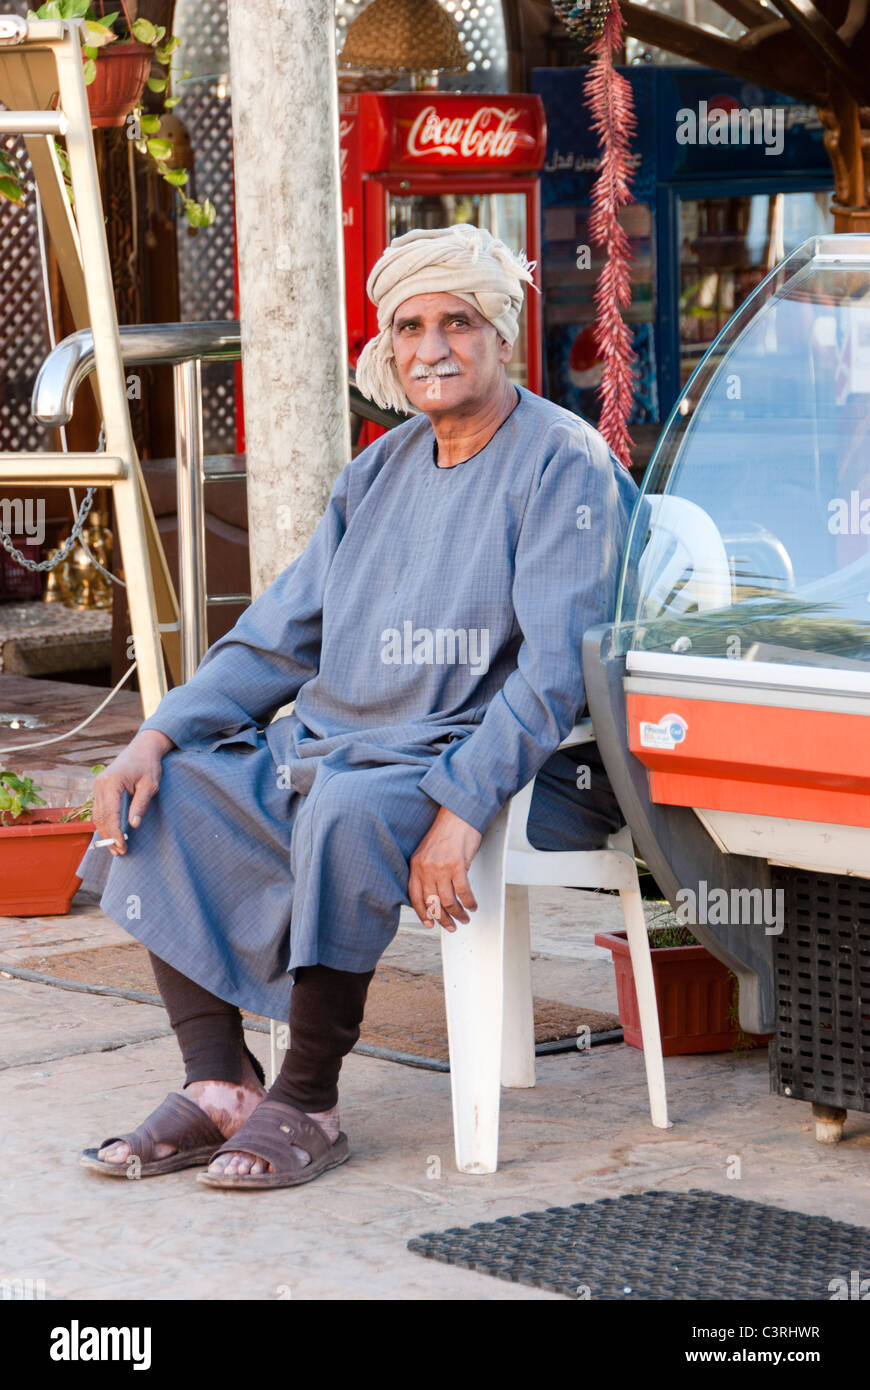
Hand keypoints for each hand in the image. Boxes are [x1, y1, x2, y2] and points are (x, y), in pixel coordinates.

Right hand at [93, 729, 174, 854]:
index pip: (110, 814)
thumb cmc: (148, 765)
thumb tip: (134, 825)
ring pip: (97, 815)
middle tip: (120, 852)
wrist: (143, 748)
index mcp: (112, 782)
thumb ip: (141, 804)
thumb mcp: (150, 785)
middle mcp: (100, 784)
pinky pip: (99, 810)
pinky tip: (113, 834)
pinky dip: (105, 823)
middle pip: (101, 817)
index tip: (122, 846)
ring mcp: (98, 786)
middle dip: (109, 836)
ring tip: (116, 848)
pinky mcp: (100, 788)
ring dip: (106, 832)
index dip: (115, 833)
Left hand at [408, 805, 480, 931]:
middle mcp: (426, 868)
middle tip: (451, 926)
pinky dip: (469, 902)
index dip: (423, 914)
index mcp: (416, 865)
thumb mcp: (428, 851)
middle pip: (433, 903)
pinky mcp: (458, 866)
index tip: (430, 924)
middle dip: (443, 919)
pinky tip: (472, 905)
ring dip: (458, 914)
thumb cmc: (446, 831)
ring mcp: (441, 868)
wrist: (458, 815)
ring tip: (464, 918)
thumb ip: (427, 871)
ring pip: (448, 901)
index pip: (415, 897)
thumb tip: (434, 893)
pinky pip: (463, 892)